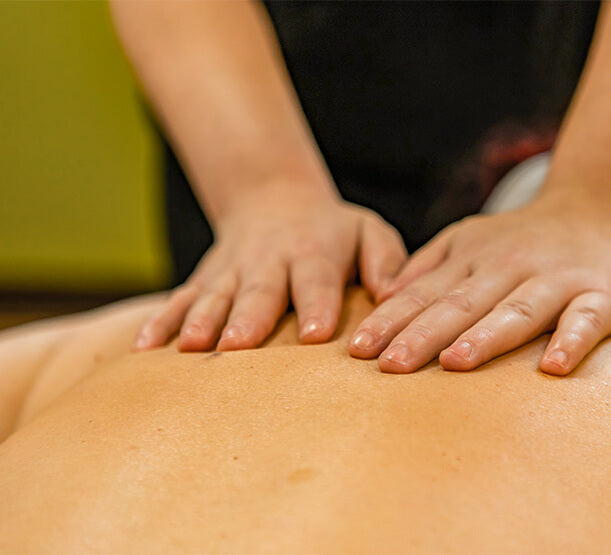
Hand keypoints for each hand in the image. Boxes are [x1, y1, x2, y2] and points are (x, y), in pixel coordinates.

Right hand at [134, 187, 405, 350]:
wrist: (275, 199)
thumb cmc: (334, 231)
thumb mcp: (369, 231)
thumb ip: (386, 259)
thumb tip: (394, 294)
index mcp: (315, 252)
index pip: (316, 279)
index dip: (315, 305)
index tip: (314, 334)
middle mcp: (269, 261)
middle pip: (258, 291)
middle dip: (248, 317)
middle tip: (239, 345)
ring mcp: (231, 271)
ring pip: (214, 296)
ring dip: (201, 321)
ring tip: (190, 348)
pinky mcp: (204, 280)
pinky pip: (179, 299)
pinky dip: (161, 322)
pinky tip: (145, 349)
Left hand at [347, 202, 610, 374]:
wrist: (601, 210)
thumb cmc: (523, 239)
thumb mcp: (467, 239)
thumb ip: (427, 267)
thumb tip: (381, 297)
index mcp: (473, 258)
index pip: (425, 294)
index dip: (391, 320)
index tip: (359, 349)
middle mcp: (509, 267)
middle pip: (462, 304)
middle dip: (424, 334)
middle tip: (391, 365)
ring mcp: (557, 280)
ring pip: (517, 310)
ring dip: (487, 336)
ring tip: (456, 362)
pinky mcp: (603, 295)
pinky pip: (587, 320)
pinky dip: (572, 340)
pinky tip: (553, 367)